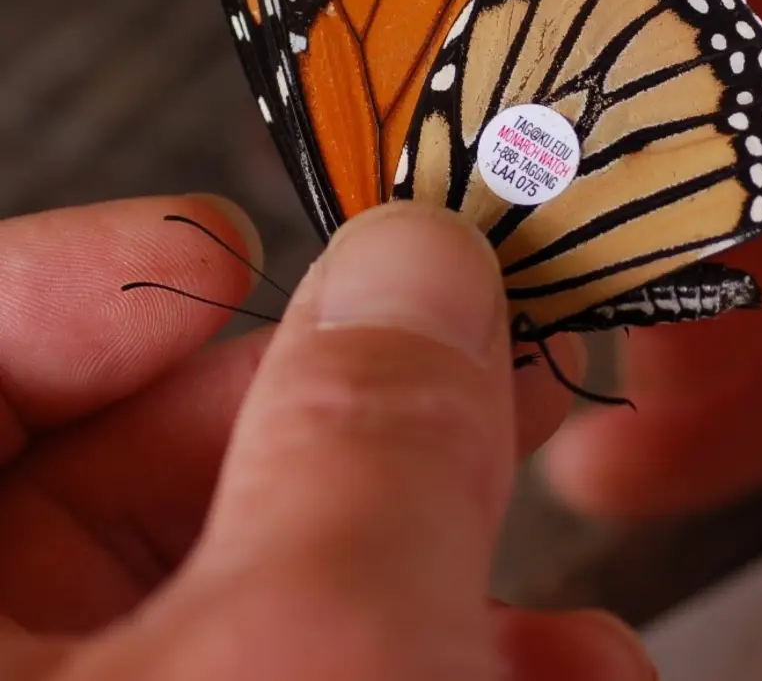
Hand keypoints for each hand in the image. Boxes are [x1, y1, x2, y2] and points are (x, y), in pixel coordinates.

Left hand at [0, 196, 652, 679]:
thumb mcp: (310, 660)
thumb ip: (365, 437)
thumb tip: (414, 260)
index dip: (84, 280)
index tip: (230, 251)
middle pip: (119, 477)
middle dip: (336, 418)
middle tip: (468, 356)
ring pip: (236, 597)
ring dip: (422, 558)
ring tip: (546, 553)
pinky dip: (426, 663)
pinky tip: (549, 676)